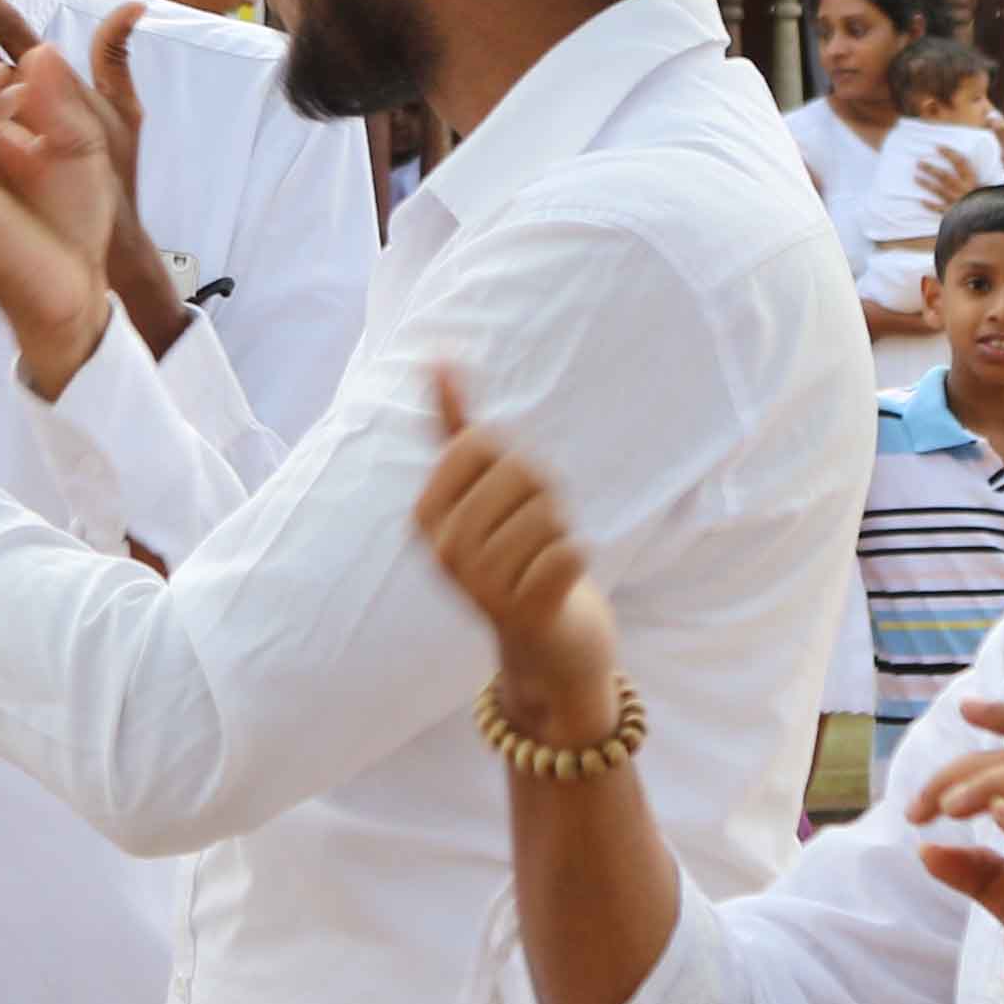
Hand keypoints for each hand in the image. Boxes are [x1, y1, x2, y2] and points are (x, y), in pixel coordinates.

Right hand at [410, 367, 619, 744]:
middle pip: (521, 474)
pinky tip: (560, 583)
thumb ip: (456, 426)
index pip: (482, 443)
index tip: (508, 500)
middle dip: (544, 497)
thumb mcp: (479, 491)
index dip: (512, 462)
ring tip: (545, 561)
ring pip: (550, 513)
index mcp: (424, 515)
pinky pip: (570, 551)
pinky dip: (578, 558)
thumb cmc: (514, 553)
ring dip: (562, 531)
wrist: (546, 645)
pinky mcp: (521, 613)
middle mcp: (442, 550)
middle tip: (535, 536)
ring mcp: (477, 586)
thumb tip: (437, 357)